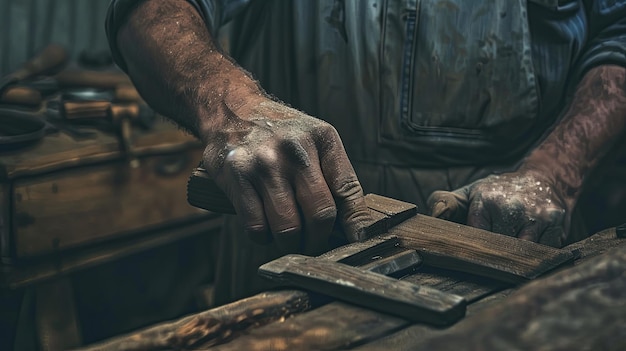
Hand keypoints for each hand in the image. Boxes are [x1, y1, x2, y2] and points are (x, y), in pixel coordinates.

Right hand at [202, 98, 371, 253]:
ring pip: (287, 228)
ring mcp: (264, 163)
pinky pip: (257, 227)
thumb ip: (336, 178)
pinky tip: (265, 228)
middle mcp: (295, 149)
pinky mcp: (237, 176)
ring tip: (289, 239)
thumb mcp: (316, 141)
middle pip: (319, 215)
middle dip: (318, 240)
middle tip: (314, 245)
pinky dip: (264, 238)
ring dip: (291, 244)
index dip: (356, 223)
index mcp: (322, 138)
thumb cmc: (280, 135)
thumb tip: (356, 228)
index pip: (347, 190)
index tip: (357, 241)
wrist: (232, 111)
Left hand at [427, 170, 573, 246]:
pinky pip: (544, 252)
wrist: (545, 177)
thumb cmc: (500, 192)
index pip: (475, 239)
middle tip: (494, 258)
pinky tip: (535, 248)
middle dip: (495, 256)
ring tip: (513, 256)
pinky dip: (539, 256)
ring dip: (518, 259)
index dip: (475, 251)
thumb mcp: (471, 193)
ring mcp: (535, 215)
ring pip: (521, 254)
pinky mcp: (556, 222)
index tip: (475, 258)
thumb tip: (432, 216)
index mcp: (484, 199)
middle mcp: (510, 206)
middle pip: (498, 250)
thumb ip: (447, 203)